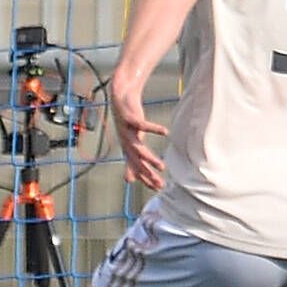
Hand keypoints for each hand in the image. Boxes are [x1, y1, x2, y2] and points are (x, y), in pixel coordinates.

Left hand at [107, 72, 166, 189]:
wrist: (120, 97)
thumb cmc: (128, 122)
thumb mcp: (131, 143)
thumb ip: (131, 161)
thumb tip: (129, 180)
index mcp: (128, 149)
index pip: (136, 168)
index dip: (145, 179)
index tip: (157, 189)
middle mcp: (126, 142)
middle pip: (137, 162)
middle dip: (148, 174)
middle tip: (160, 184)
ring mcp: (126, 130)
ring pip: (137, 148)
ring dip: (149, 158)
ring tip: (162, 167)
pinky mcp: (129, 118)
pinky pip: (142, 125)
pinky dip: (154, 129)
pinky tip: (166, 132)